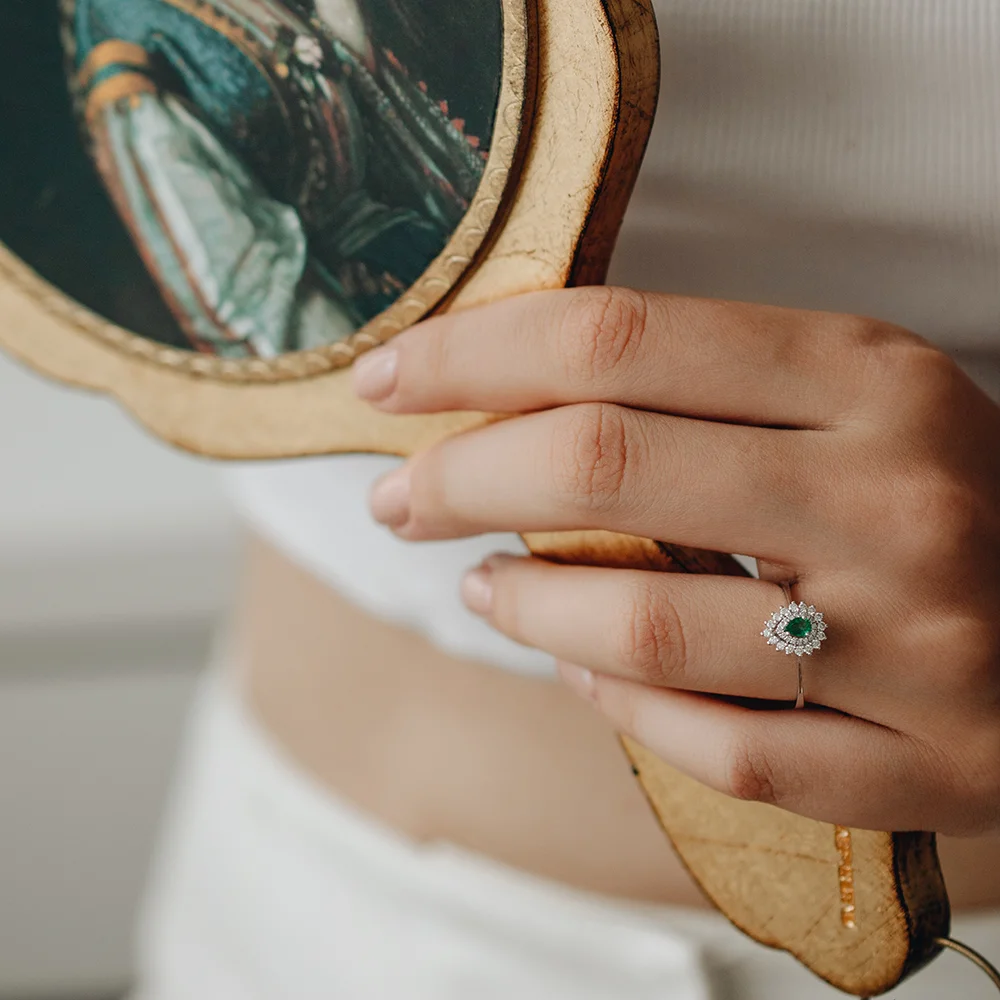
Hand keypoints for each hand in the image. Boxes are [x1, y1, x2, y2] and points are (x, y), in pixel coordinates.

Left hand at [352, 287, 999, 834]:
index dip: (473, 354)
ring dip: (524, 604)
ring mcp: (911, 640)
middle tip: (401, 500)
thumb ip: (699, 388)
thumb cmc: (937, 489)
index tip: (392, 379)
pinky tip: (580, 670)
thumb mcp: (849, 395)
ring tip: (484, 585)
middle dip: (458, 480)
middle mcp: (890, 500)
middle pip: (599, 465)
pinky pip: (716, 746)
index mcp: (869, 378)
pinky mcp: (916, 759)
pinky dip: (617, 705)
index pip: (615, 337)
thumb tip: (505, 402)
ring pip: (641, 625)